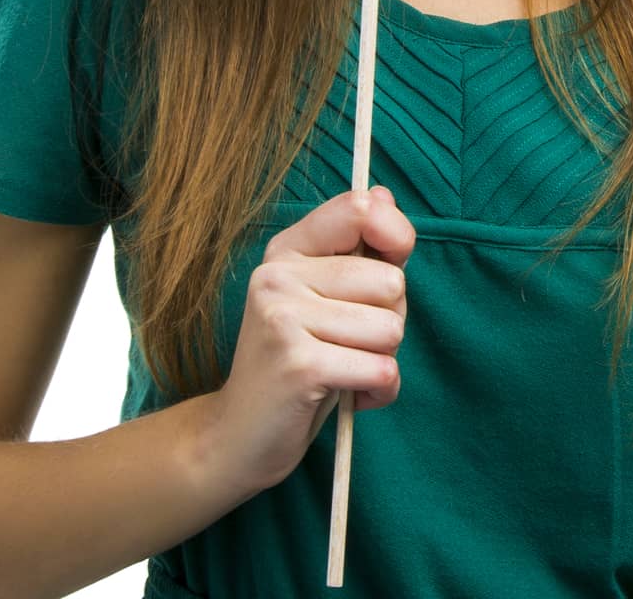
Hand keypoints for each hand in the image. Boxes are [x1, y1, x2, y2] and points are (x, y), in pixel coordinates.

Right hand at [210, 186, 415, 492]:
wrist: (237, 438)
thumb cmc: (297, 363)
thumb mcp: (325, 299)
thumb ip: (358, 250)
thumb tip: (384, 195)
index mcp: (288, 249)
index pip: (361, 208)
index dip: (395, 236)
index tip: (390, 266)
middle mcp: (280, 274)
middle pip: (391, 281)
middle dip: (390, 320)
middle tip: (350, 343)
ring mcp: (284, 316)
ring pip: (390, 328)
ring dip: (383, 360)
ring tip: (345, 369)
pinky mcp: (298, 363)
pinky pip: (381, 369)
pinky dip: (378, 392)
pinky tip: (348, 397)